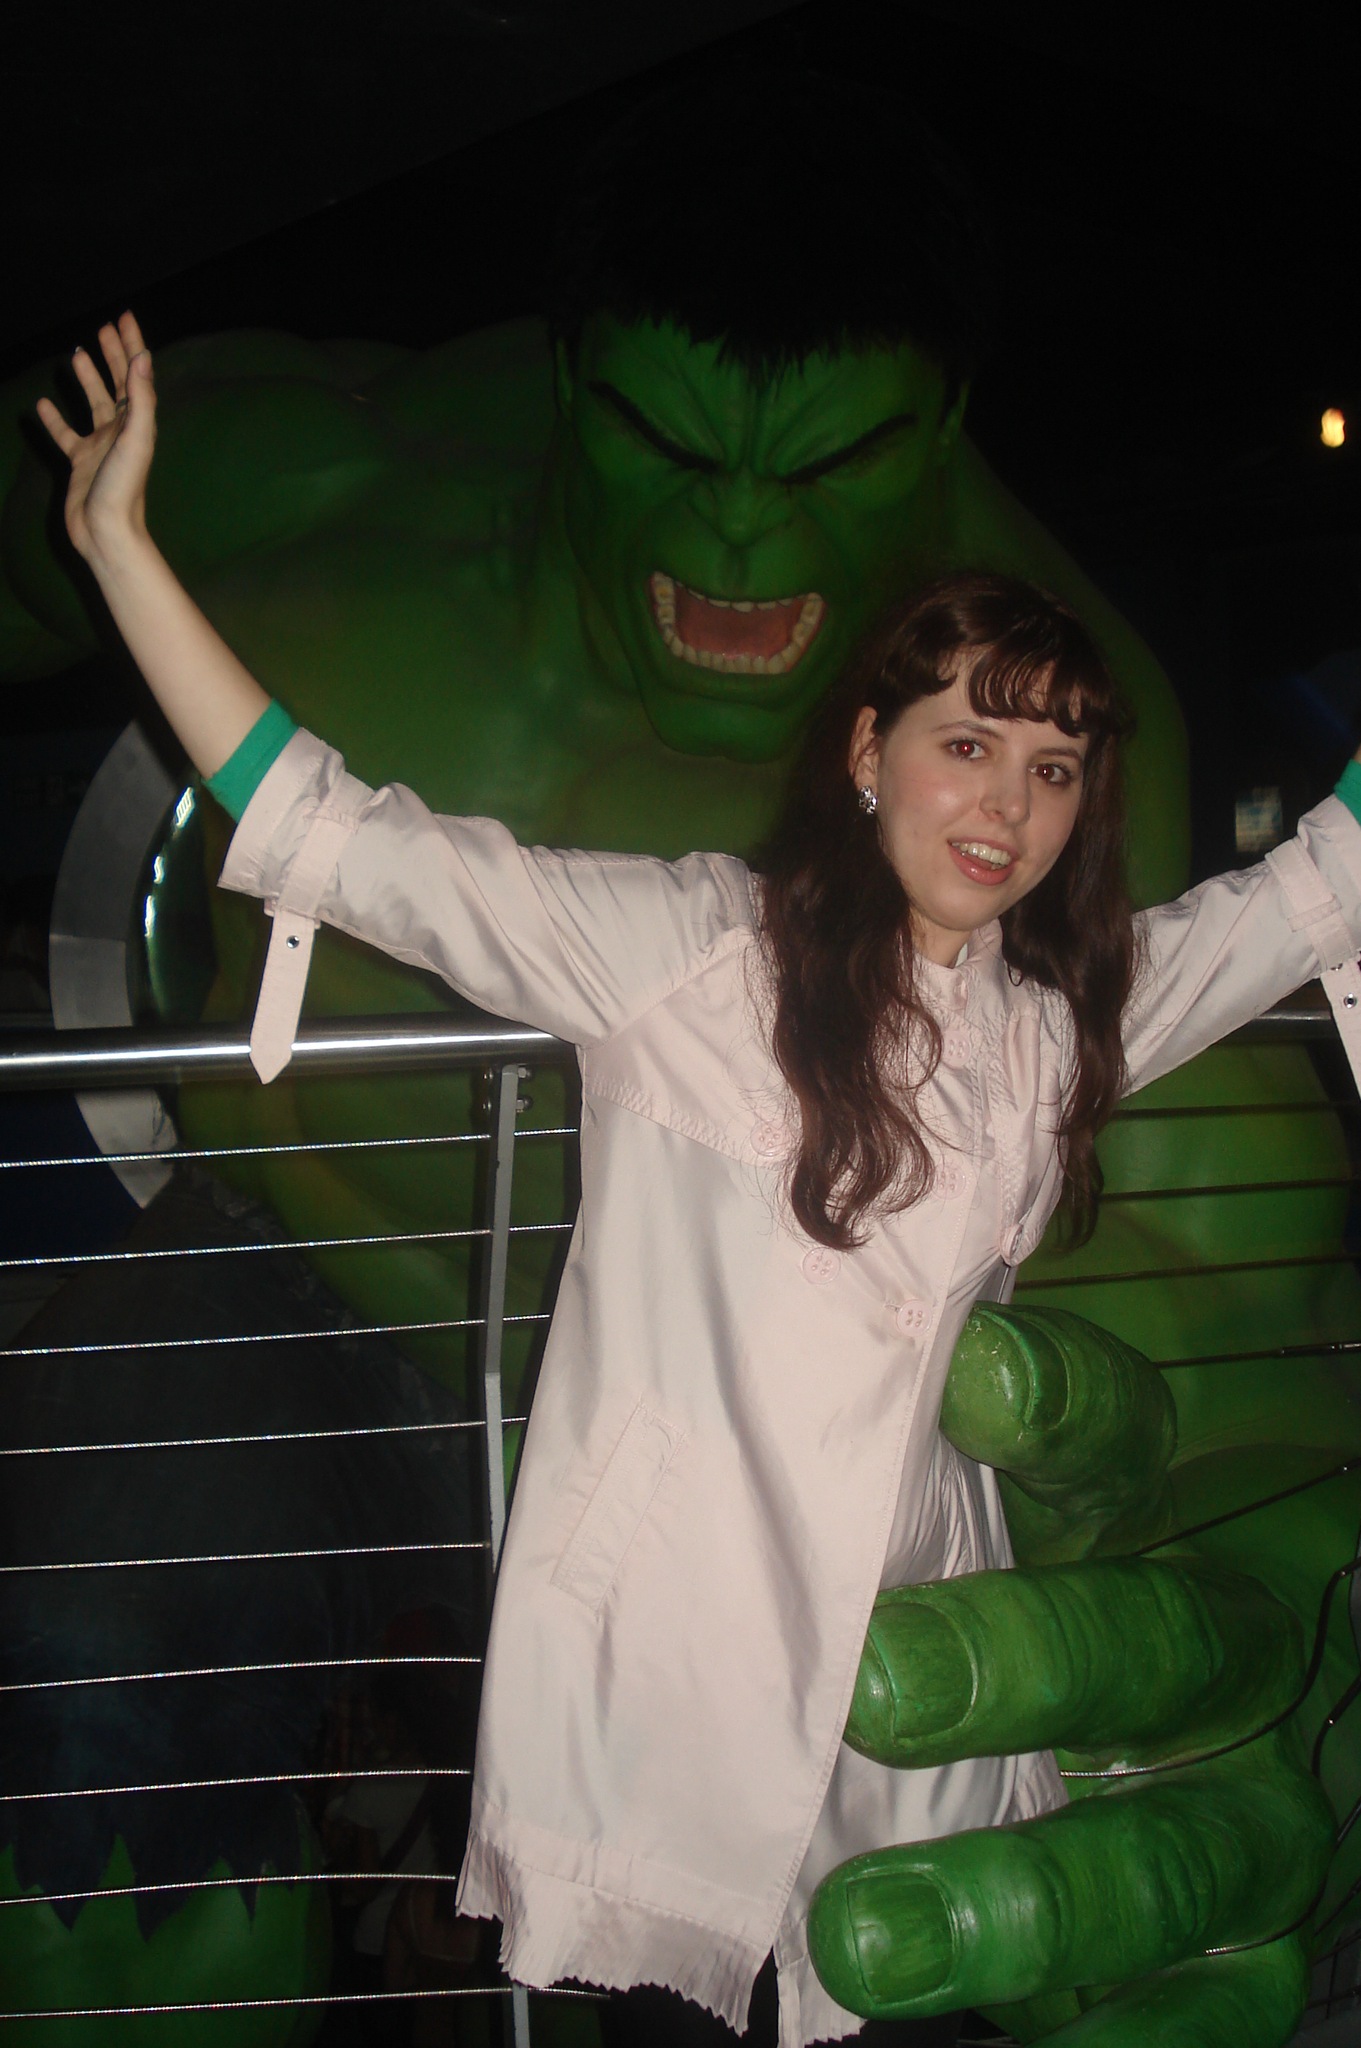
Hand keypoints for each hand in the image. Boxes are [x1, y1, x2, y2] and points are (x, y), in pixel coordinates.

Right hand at [36, 312, 155, 564]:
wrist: (107, 532)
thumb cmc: (123, 488)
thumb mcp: (136, 439)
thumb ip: (141, 400)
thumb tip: (143, 357)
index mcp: (138, 422)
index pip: (137, 374)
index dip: (132, 345)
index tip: (123, 317)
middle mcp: (122, 431)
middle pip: (119, 384)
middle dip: (113, 355)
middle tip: (103, 328)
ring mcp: (100, 446)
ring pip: (93, 404)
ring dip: (88, 380)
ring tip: (77, 355)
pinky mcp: (80, 463)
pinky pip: (66, 435)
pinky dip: (55, 420)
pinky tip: (43, 405)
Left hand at [808, 1306, 1344, 2045]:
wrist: (1251, 1631)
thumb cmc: (1057, 1518)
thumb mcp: (1029, 1430)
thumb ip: (964, 1380)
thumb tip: (839, 1307)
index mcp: (1175, 1505)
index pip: (1125, 1442)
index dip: (1056, 1410)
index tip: (964, 1381)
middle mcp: (1222, 1642)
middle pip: (1155, 1646)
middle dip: (1025, 1667)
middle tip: (880, 1690)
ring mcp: (1244, 1800)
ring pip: (1184, 1852)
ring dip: (1035, 1902)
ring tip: (868, 1935)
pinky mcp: (1242, 1940)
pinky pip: (1208, 2004)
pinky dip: (1118, 2027)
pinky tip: (996, 2035)